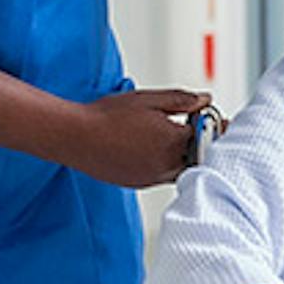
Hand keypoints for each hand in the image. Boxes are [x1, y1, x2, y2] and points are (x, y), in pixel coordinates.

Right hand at [64, 89, 212, 187]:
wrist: (75, 138)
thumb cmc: (106, 117)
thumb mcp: (148, 100)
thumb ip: (181, 100)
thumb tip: (205, 100)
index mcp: (172, 141)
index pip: (205, 134)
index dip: (208, 123)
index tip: (207, 116)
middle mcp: (166, 164)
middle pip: (199, 157)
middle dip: (200, 142)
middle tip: (195, 128)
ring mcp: (152, 177)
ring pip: (182, 170)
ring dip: (183, 156)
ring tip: (171, 138)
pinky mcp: (139, 184)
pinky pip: (162, 177)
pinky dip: (165, 165)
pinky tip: (152, 150)